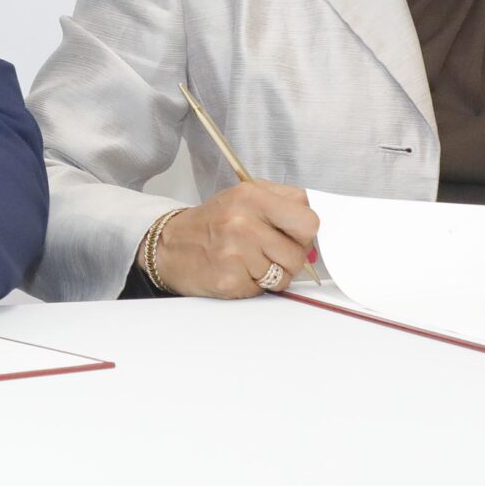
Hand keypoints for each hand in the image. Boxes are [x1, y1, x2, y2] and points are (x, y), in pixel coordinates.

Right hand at [151, 181, 318, 297]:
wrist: (168, 246)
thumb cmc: (212, 222)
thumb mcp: (245, 197)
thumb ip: (284, 204)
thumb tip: (316, 231)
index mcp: (251, 196)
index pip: (308, 220)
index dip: (305, 232)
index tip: (294, 234)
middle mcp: (243, 222)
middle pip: (298, 253)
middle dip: (290, 256)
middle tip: (271, 251)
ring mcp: (235, 253)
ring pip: (284, 275)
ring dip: (272, 273)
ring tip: (249, 261)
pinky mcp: (229, 280)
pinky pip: (263, 289)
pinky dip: (254, 284)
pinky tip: (236, 271)